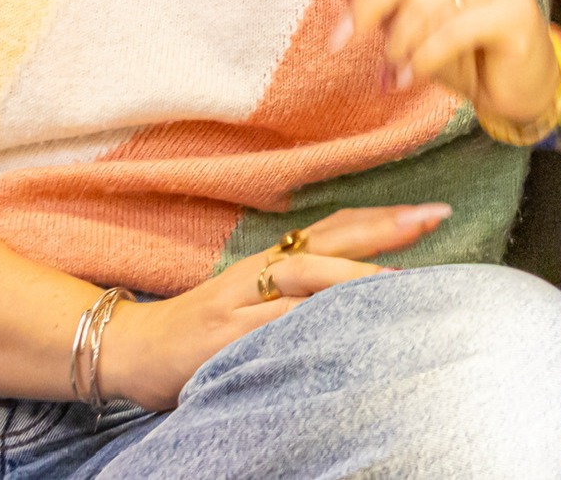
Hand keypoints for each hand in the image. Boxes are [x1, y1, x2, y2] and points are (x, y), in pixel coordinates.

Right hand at [96, 202, 448, 410]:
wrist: (126, 349)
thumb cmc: (202, 327)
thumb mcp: (253, 299)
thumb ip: (304, 292)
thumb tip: (370, 283)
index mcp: (268, 263)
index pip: (333, 229)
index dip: (382, 218)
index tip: (434, 210)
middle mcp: (256, 274)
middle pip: (324, 243)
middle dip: (380, 231)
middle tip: (432, 218)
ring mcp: (237, 305)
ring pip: (300, 282)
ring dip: (348, 277)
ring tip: (396, 278)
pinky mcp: (219, 340)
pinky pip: (267, 329)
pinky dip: (300, 326)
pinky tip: (331, 327)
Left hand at [310, 0, 560, 133]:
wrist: (516, 86)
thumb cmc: (458, 44)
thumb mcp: (404, 14)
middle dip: (365, 3)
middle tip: (340, 40)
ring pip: (426, 0)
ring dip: (396, 40)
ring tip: (392, 65)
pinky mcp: (517, 11)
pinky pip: (451, 30)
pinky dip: (420, 59)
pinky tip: (408, 79)